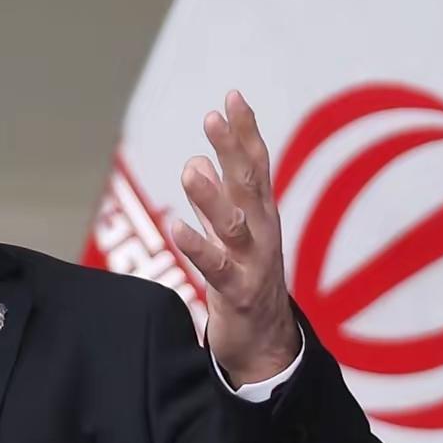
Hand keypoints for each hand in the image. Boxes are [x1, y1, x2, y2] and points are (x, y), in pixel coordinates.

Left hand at [171, 91, 299, 386]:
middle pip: (248, 184)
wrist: (265, 345)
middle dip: (233, 149)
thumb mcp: (230, 234)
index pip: (254, 165)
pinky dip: (197, 246)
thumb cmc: (245, 280)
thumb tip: (198, 159)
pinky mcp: (237, 293)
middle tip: (214, 116)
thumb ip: (215, 198)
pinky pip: (215, 268)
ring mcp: (252, 262)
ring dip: (212, 196)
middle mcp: (261, 232)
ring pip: (233, 224)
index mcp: (259, 214)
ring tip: (191, 169)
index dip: (244, 132)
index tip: (232, 96)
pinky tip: (177, 228)